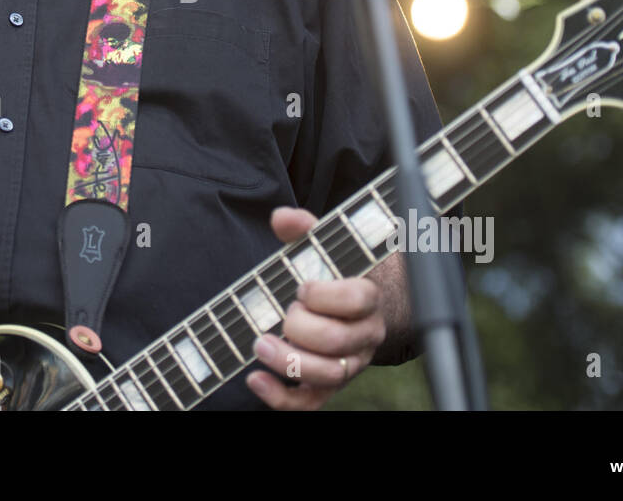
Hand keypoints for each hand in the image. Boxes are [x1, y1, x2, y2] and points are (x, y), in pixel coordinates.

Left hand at [246, 206, 386, 409]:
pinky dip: (280, 397)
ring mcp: (349, 363)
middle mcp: (364, 335)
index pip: (358, 300)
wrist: (362, 306)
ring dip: (288, 362)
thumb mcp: (325, 247)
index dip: (326, 295)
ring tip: (259, 344)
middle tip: (283, 314)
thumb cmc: (336, 274)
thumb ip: (305, 229)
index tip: (302, 287)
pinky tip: (255, 378)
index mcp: (367, 297)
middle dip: (302, 328)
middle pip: (338, 340)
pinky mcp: (329, 385)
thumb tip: (282, 218)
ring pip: (328, 375)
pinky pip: (310, 403)